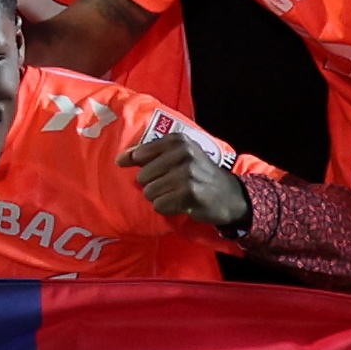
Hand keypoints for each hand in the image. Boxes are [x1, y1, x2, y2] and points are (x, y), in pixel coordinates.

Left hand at [124, 124, 249, 230]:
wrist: (230, 195)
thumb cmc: (199, 174)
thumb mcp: (180, 155)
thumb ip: (150, 154)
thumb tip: (119, 159)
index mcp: (177, 141)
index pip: (140, 154)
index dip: (133, 163)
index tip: (134, 167)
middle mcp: (182, 154)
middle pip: (143, 177)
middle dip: (154, 185)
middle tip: (172, 186)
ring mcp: (186, 174)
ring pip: (150, 193)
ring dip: (161, 198)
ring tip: (177, 194)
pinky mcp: (189, 194)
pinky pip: (159, 205)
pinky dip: (167, 208)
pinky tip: (182, 204)